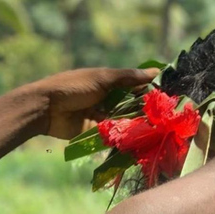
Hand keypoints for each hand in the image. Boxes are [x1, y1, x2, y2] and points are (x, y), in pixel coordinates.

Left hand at [33, 67, 158, 139]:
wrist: (46, 108)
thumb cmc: (73, 86)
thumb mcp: (101, 78)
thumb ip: (127, 77)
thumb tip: (155, 72)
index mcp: (110, 83)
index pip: (135, 87)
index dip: (150, 91)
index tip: (168, 96)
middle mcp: (108, 100)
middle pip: (132, 107)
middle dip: (145, 112)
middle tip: (164, 117)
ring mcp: (102, 117)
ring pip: (124, 122)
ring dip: (136, 125)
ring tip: (156, 130)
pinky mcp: (95, 133)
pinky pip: (112, 135)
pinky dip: (123, 137)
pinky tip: (138, 140)